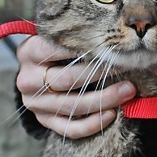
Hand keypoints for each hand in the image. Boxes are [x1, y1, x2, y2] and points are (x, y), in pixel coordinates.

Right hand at [16, 34, 135, 139]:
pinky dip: (92, 124)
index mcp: (28, 52)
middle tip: (127, 67)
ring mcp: (35, 103)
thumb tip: (112, 27)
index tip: (111, 45)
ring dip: (104, 99)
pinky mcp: (44, 121)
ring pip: (72, 106)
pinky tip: (112, 114)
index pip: (56, 48)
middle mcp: (28, 79)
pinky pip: (70, 128)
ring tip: (128, 91)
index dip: (86, 48)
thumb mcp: (56, 36)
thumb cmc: (55, 49)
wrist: (37, 73)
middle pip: (67, 80)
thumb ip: (74, 33)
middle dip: (101, 74)